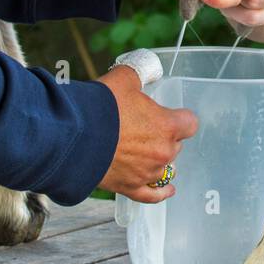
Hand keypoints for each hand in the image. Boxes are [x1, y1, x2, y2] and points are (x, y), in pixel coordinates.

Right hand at [96, 64, 197, 202]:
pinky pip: (152, 195)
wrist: (73, 137)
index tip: (169, 115)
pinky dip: (160, 193)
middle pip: (175, 145)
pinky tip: (168, 190)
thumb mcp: (123, 79)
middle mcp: (163, 152)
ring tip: (143, 152)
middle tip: (142, 128)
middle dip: (162, 137)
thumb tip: (144, 68)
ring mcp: (147, 173)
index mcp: (167, 126)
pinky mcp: (130, 187)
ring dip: (157, 160)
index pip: (189, 123)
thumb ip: (137, 73)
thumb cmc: (101, 107)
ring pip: (164, 168)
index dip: (179, 118)